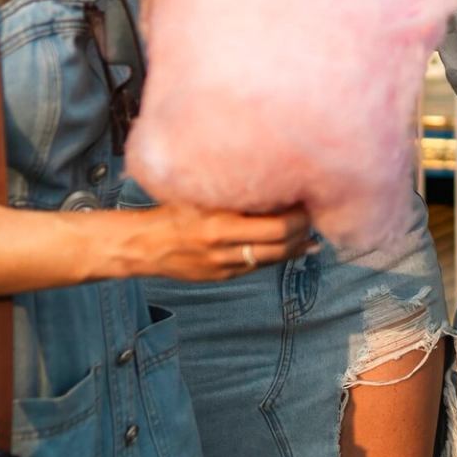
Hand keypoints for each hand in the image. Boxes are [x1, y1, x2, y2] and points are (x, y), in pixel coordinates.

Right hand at [121, 203, 315, 281]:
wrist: (144, 245)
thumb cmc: (172, 211)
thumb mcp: (199, 195)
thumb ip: (229, 190)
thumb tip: (269, 178)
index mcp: (220, 225)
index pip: (276, 227)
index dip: (298, 216)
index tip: (306, 200)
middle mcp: (225, 250)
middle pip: (280, 245)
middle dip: (303, 231)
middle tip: (313, 215)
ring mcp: (224, 267)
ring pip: (274, 259)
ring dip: (296, 246)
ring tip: (311, 232)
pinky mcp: (223, 277)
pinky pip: (259, 266)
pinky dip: (279, 256)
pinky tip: (295, 247)